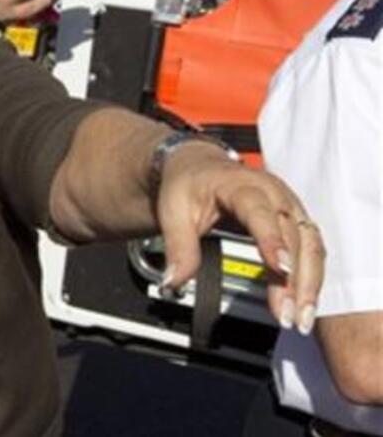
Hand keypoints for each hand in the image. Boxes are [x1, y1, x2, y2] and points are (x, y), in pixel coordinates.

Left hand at [156, 143, 324, 333]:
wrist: (197, 167)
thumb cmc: (188, 184)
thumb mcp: (173, 211)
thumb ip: (178, 247)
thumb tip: (174, 281)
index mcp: (242, 185)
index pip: (261, 213)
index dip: (273, 241)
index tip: (281, 268)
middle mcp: (273, 194)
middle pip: (292, 236)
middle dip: (293, 279)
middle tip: (287, 314)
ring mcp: (289, 206)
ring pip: (311, 245)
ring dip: (310, 283)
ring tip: (301, 318)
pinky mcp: (295, 221)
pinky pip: (312, 250)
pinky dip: (311, 278)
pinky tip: (305, 304)